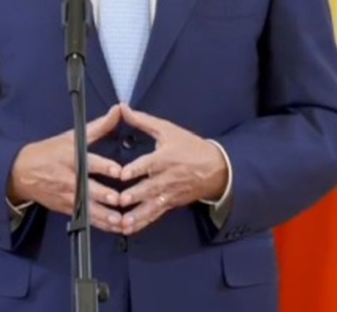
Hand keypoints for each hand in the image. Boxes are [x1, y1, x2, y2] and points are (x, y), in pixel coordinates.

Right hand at [8, 104, 126, 233]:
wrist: (23, 173)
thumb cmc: (50, 152)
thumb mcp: (72, 136)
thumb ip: (99, 126)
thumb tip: (118, 110)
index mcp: (72, 158)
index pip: (90, 163)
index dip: (104, 167)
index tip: (118, 171)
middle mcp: (72, 179)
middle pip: (90, 189)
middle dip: (106, 196)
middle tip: (120, 200)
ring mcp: (70, 197)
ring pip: (90, 209)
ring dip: (106, 216)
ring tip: (121, 220)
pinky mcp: (69, 209)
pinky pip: (88, 219)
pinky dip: (102, 225)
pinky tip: (116, 228)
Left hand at [116, 103, 228, 234]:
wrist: (215, 168)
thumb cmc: (190, 147)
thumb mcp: (167, 129)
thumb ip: (142, 120)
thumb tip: (123, 108)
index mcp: (166, 157)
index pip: (150, 163)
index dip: (137, 169)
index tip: (123, 174)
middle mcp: (167, 177)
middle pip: (150, 187)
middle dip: (136, 194)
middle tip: (121, 200)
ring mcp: (169, 193)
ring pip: (152, 205)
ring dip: (137, 214)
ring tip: (124, 222)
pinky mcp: (170, 203)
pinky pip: (155, 215)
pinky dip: (142, 222)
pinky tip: (129, 228)